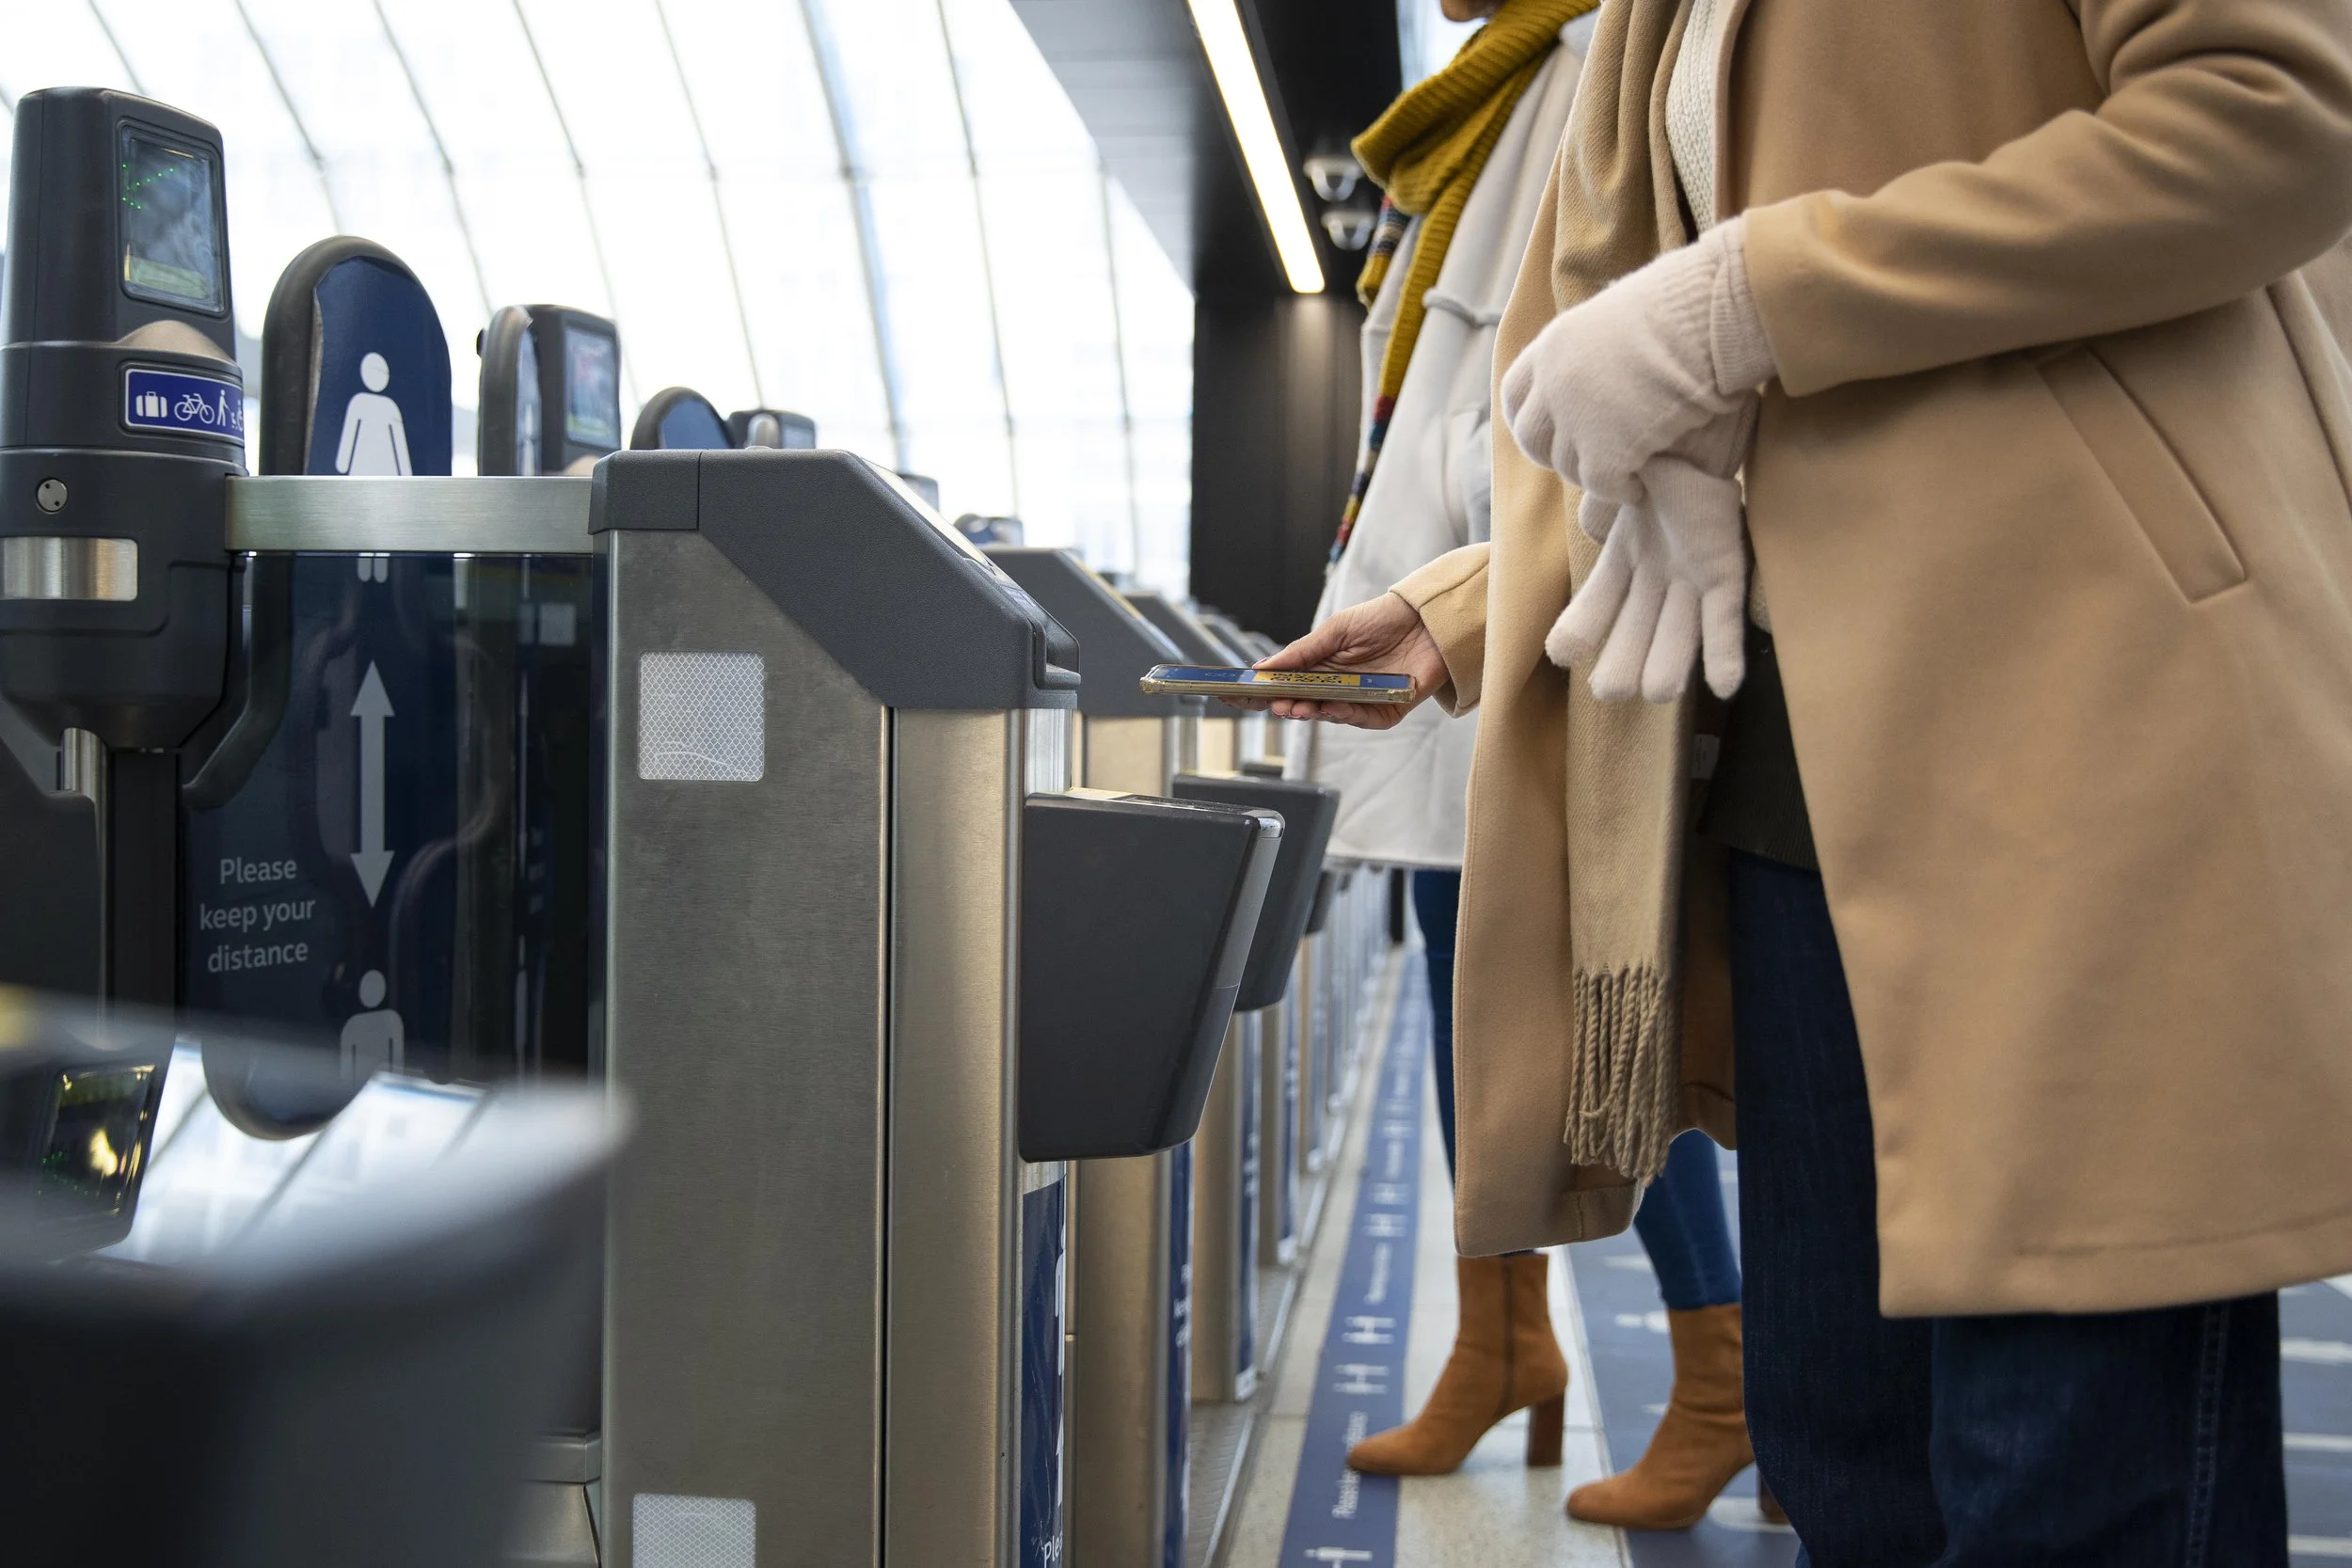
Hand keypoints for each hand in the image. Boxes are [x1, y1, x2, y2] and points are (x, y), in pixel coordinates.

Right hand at [1228, 592, 1448, 730]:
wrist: (1428, 618)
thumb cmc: (1381, 620)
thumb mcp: (1334, 630)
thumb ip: (1301, 652)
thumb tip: (1262, 667)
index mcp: (1320, 667)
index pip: (1284, 684)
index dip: (1259, 691)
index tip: (1232, 694)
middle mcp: (1337, 687)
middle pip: (1303, 704)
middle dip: (1285, 706)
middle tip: (1272, 705)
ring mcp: (1360, 700)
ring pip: (1329, 714)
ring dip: (1311, 712)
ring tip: (1295, 708)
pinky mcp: (1386, 710)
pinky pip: (1362, 719)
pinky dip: (1346, 715)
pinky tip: (1331, 708)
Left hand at [1499, 216, 1771, 506]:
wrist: (1708, 317)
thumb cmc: (1682, 311)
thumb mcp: (1617, 321)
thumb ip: (1593, 350)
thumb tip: (1595, 366)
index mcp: (1552, 346)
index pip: (1515, 395)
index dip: (1530, 419)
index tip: (1551, 432)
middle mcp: (1552, 383)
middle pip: (1531, 438)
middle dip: (1556, 455)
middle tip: (1591, 460)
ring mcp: (1574, 418)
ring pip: (1567, 467)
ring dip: (1594, 474)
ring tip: (1628, 470)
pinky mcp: (1604, 450)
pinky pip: (1602, 486)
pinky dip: (1621, 490)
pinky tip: (1641, 486)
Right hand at [1546, 416, 1752, 701]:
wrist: (1705, 440)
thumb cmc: (1654, 460)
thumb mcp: (1614, 482)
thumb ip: (1595, 503)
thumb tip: (1574, 517)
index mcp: (1620, 562)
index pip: (1593, 607)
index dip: (1579, 632)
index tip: (1563, 653)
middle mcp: (1653, 581)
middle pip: (1634, 634)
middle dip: (1622, 665)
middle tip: (1611, 690)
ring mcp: (1690, 582)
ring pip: (1676, 636)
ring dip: (1668, 667)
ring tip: (1658, 692)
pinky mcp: (1726, 576)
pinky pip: (1723, 621)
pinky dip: (1723, 654)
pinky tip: (1725, 687)